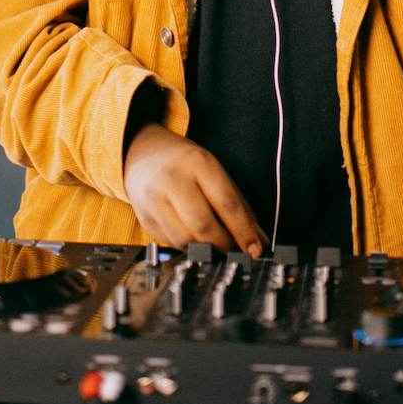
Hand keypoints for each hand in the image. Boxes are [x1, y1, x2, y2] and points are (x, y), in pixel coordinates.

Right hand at [123, 122, 267, 256]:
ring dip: (205, 250)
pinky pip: (171, 243)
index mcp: (199, 163)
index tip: (255, 248)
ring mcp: (155, 198)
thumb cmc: (184, 163)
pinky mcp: (144, 217)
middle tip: (235, 250)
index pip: (226, 203)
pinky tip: (194, 239)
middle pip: (204, 225)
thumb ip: (239, 206)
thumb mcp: (214, 172)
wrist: (144, 153)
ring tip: (216, 246)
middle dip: (224, 245)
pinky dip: (188, 247)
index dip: (244, 231)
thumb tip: (258, 240)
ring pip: (185, 240)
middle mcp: (174, 179)